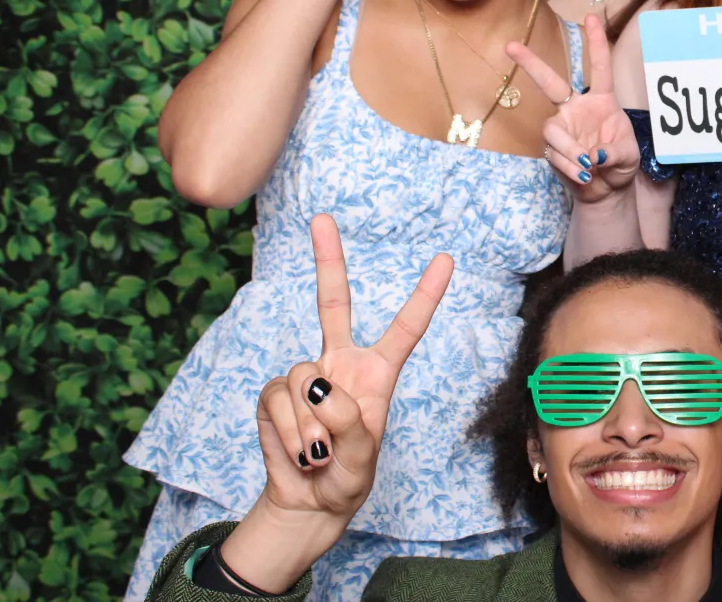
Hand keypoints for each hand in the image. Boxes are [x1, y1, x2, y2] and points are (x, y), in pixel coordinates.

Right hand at [253, 214, 452, 523]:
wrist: (308, 502)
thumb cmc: (347, 477)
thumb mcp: (363, 458)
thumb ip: (350, 424)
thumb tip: (320, 387)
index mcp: (377, 373)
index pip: (406, 328)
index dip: (425, 295)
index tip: (446, 259)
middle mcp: (341, 365)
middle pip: (332, 303)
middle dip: (327, 260)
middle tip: (322, 218)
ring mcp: (306, 377)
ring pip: (304, 380)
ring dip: (312, 426)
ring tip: (321, 452)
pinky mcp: (275, 394)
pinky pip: (280, 402)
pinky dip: (291, 433)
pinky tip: (301, 452)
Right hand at [507, 13, 640, 200]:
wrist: (606, 190)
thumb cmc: (620, 164)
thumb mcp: (629, 156)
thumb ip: (615, 152)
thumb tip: (594, 154)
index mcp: (602, 100)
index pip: (599, 68)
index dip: (596, 43)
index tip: (590, 17)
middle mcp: (576, 108)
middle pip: (550, 82)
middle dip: (531, 64)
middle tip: (510, 46)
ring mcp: (561, 127)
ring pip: (552, 130)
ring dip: (569, 149)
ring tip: (588, 168)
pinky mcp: (551, 149)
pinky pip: (554, 154)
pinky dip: (571, 168)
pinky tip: (585, 176)